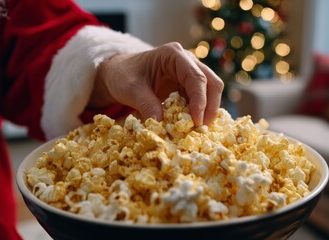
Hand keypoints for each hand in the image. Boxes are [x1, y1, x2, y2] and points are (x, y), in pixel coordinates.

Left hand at [89, 42, 223, 125]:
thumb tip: (161, 123)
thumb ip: (146, 104)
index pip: (195, 76)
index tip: (197, 120)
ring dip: (208, 111)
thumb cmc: (123, 75)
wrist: (117, 74)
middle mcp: (186, 61)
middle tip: (203, 128)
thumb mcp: (130, 89)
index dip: (200, 99)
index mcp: (173, 55)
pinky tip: (193, 126)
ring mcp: (189, 73)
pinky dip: (200, 113)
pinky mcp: (187, 86)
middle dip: (210, 106)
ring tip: (198, 130)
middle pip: (211, 82)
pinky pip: (201, 99)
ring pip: (210, 91)